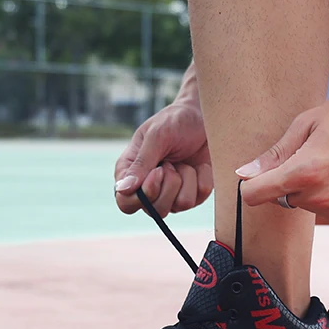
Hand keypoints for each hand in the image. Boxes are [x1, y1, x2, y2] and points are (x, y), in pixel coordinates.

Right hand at [114, 101, 212, 217]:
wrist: (205, 118)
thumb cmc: (175, 121)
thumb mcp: (156, 136)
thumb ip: (141, 163)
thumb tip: (123, 189)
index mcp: (131, 173)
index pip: (126, 204)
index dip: (143, 196)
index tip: (157, 172)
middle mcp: (149, 188)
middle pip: (155, 210)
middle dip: (169, 185)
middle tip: (171, 163)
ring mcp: (172, 194)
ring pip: (180, 206)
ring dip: (186, 179)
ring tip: (184, 162)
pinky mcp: (194, 194)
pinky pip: (199, 198)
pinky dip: (201, 177)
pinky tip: (198, 165)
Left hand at [237, 88, 328, 227]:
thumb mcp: (308, 123)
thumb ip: (275, 154)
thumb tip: (244, 174)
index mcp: (305, 171)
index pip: (255, 195)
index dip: (253, 184)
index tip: (259, 176)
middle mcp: (322, 196)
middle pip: (283, 199)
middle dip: (290, 181)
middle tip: (315, 156)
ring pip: (307, 206)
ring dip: (312, 190)